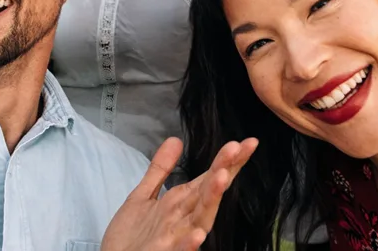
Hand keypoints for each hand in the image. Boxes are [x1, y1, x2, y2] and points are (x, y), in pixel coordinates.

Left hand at [102, 136, 257, 250]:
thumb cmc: (131, 238)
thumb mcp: (142, 196)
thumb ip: (160, 170)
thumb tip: (176, 139)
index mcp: (180, 203)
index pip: (207, 178)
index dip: (225, 160)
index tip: (246, 141)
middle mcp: (184, 219)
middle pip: (208, 192)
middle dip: (223, 170)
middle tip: (238, 147)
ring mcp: (176, 238)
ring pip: (200, 219)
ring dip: (212, 199)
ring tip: (223, 176)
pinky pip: (180, 250)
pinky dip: (190, 243)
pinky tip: (198, 233)